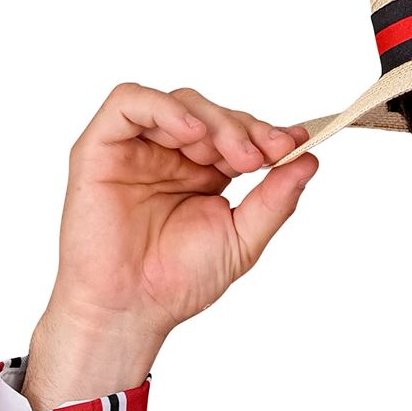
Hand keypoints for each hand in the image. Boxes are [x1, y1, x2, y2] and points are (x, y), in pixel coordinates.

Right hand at [23, 83, 321, 409]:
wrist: (131, 308)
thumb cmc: (177, 281)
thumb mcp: (242, 239)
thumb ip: (275, 200)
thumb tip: (310, 161)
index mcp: (205, 174)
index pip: (239, 135)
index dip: (267, 134)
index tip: (295, 144)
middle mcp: (172, 155)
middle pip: (212, 113)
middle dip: (243, 129)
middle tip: (261, 157)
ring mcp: (137, 148)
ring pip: (179, 103)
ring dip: (213, 121)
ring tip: (232, 155)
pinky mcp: (101, 146)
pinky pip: (128, 103)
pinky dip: (163, 108)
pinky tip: (191, 133)